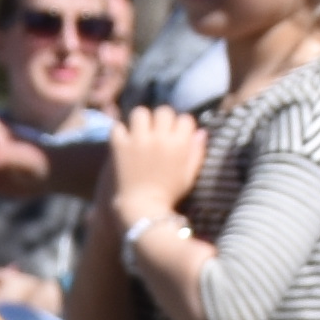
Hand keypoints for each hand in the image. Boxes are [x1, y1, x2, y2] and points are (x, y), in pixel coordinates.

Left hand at [101, 102, 205, 228]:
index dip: (181, 126)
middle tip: (157, 131)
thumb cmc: (169, 194)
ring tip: (139, 131)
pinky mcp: (120, 146)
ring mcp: (138, 140)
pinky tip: (124, 140)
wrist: (142, 208)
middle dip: (162, 120)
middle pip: (163, 111)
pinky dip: (120, 132)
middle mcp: (160, 138)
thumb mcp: (189, 175)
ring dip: (141, 120)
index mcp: (179, 144)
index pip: (184, 119)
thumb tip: (201, 131)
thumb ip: (197, 152)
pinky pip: (118, 126)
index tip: (176, 135)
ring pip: (140, 113)